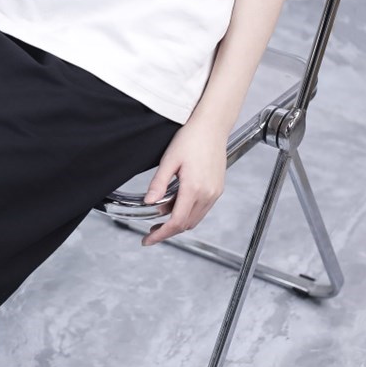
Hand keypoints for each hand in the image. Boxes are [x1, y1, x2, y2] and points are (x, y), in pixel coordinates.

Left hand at [140, 119, 227, 245]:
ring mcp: (215, 192)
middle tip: (151, 231)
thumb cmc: (192, 138)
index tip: (148, 240)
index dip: (161, 234)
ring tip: (160, 216)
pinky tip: (175, 203)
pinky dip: (188, 212)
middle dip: (168, 231)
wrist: (212, 126)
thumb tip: (149, 202)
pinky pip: (202, 208)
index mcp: (194, 188)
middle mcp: (208, 194)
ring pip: (195, 218)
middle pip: (186, 224)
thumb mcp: (169, 160)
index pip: (176, 222)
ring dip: (178, 222)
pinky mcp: (217, 188)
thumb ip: (159, 183)